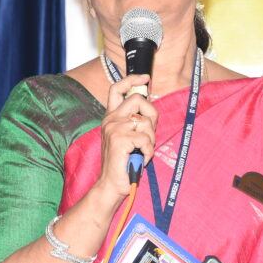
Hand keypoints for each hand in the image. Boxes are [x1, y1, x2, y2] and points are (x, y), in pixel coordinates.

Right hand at [96, 73, 157, 201]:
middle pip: (138, 99)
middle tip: (149, 133)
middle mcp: (110, 119)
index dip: (132, 79)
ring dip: (150, 140)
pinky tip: (139, 159)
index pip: (117, 88)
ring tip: (141, 151)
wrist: (111, 184)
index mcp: (111, 117)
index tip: (145, 78)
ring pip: (146, 122)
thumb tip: (149, 106)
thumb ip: (136, 121)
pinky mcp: (119, 139)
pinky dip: (148, 151)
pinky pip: (146, 139)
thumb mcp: (129, 137)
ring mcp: (114, 128)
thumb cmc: (124, 162)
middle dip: (151, 114)